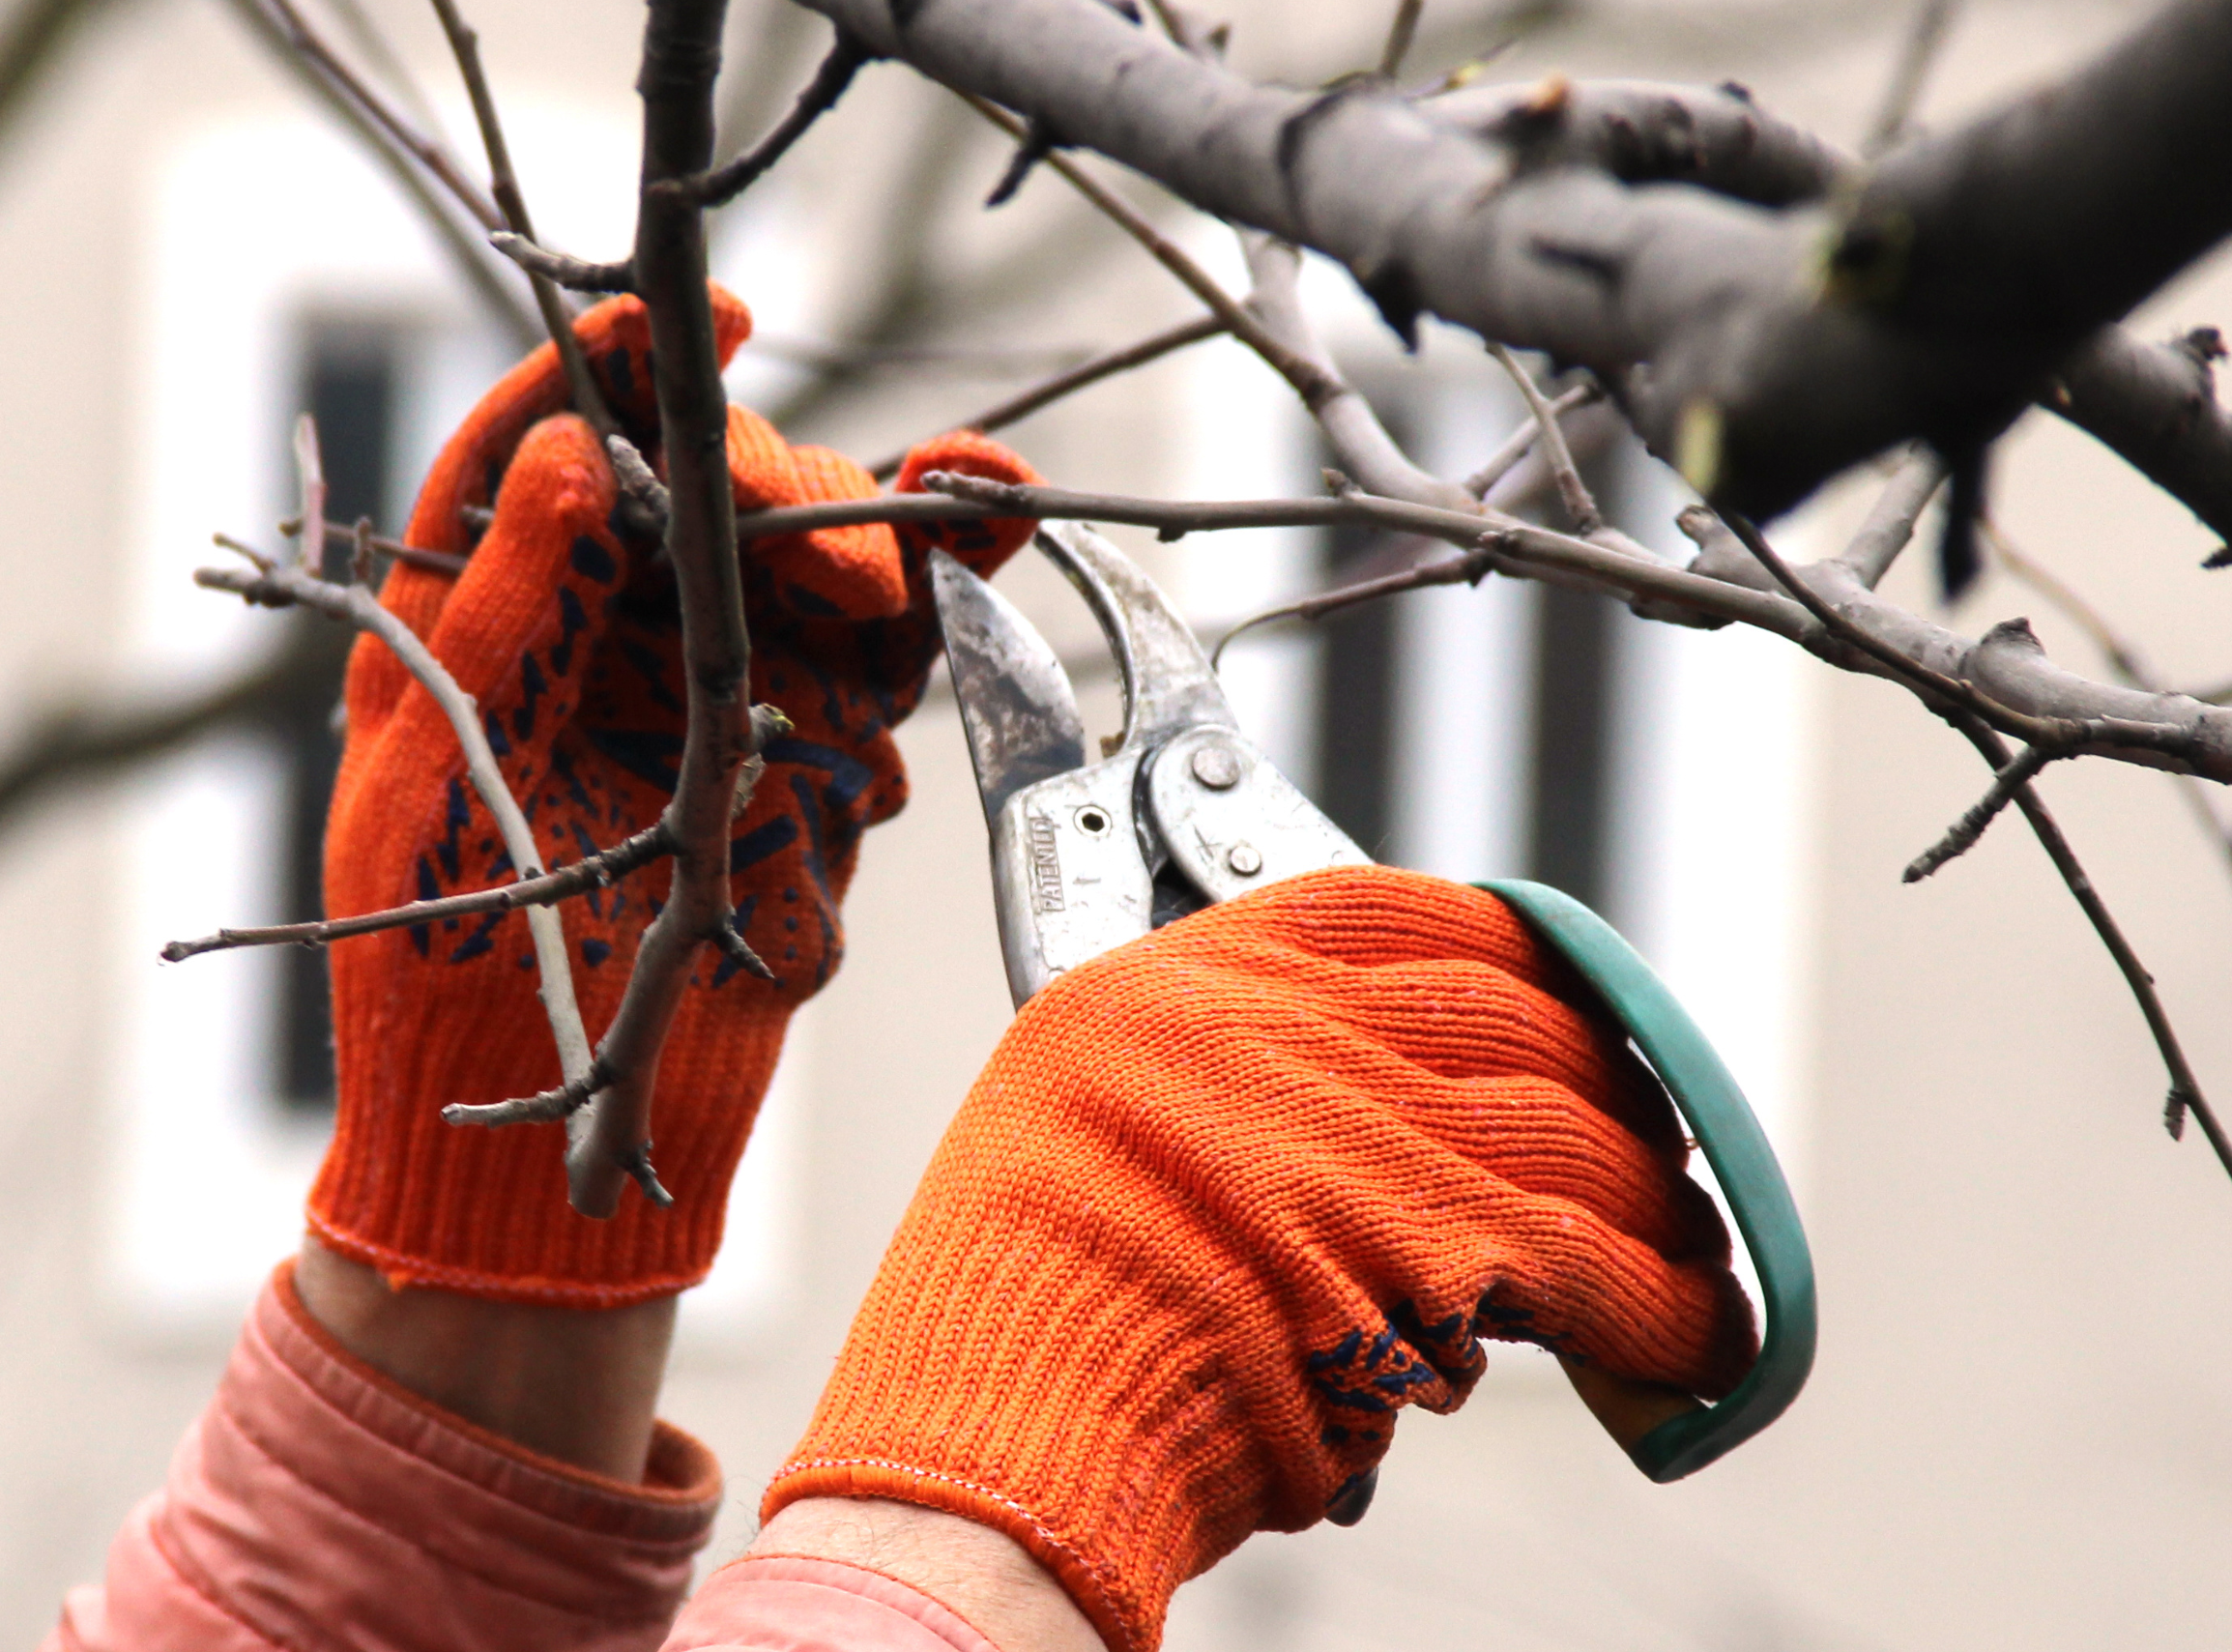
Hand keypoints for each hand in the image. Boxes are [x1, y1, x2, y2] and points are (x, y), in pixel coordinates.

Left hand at [306, 286, 1040, 1309]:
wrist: (561, 1163)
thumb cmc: (440, 984)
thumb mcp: (432, 794)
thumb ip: (504, 623)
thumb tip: (580, 455)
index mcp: (490, 623)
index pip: (553, 448)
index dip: (622, 363)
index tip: (702, 314)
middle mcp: (617, 637)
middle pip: (713, 492)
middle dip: (788, 495)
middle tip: (847, 573)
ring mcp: (728, 691)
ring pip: (822, 554)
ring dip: (897, 523)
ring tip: (967, 513)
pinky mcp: (820, 757)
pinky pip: (896, 655)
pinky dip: (954, 594)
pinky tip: (990, 539)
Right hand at [759, 866, 1754, 1651]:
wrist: (995, 1446)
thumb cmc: (1015, 1326)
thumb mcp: (1087, 1136)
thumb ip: (1228, 1098)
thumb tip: (1394, 1134)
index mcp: (1177, 983)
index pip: (1396, 909)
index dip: (1505, 947)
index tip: (1557, 986)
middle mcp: (1277, 1027)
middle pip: (1510, 1013)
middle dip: (1602, 1078)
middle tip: (1644, 1133)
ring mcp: (1361, 1125)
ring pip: (1571, 1134)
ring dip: (1650, 1199)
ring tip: (1684, 1247)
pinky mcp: (1434, 1246)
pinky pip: (1595, 1259)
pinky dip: (1661, 1305)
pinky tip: (1697, 1336)